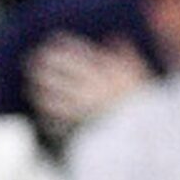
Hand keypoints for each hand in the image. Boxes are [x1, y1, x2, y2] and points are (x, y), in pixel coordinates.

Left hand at [22, 31, 153, 131]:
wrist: (148, 142)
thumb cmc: (147, 108)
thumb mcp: (143, 77)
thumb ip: (127, 56)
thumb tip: (115, 37)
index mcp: (106, 73)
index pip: (77, 54)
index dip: (61, 46)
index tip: (50, 42)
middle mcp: (90, 89)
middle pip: (58, 73)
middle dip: (42, 65)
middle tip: (31, 61)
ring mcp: (83, 111)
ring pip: (52, 97)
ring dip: (40, 90)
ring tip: (33, 86)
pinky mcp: (79, 132)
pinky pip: (57, 123)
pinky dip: (48, 117)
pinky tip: (44, 114)